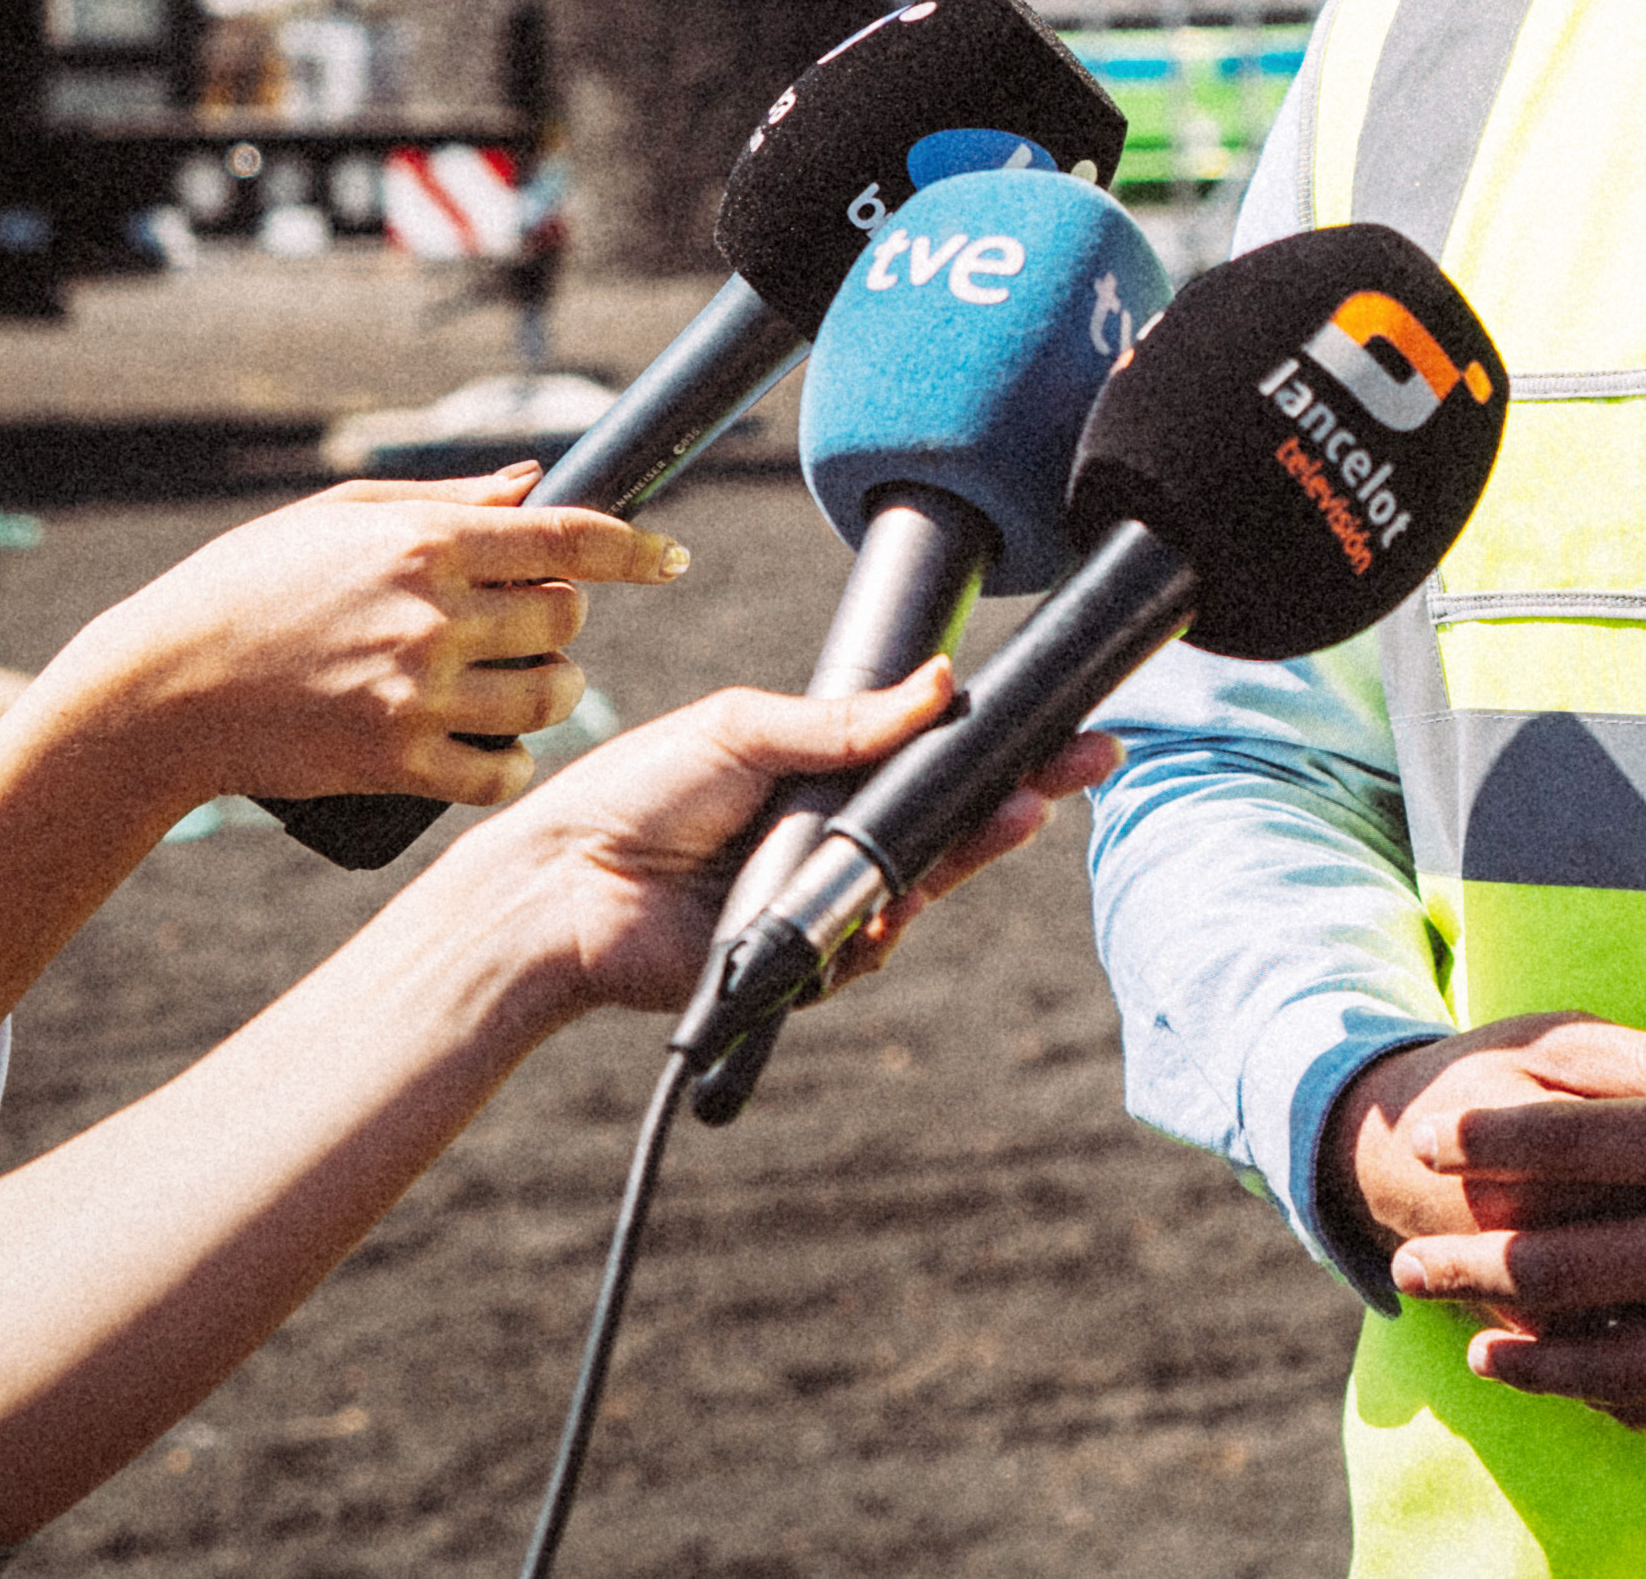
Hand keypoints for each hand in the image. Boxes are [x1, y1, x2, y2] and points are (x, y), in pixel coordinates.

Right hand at [37, 468, 682, 811]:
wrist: (157, 693)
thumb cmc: (246, 588)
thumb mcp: (339, 517)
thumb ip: (448, 501)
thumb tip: (535, 482)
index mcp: (424, 545)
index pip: (569, 540)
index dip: (634, 548)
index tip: (668, 559)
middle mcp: (431, 617)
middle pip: (567, 619)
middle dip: (565, 619)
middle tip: (533, 624)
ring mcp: (416, 694)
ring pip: (551, 696)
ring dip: (555, 691)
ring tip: (527, 685)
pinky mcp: (394, 764)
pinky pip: (501, 771)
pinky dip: (512, 762)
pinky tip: (497, 747)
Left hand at [428, 666, 1108, 1019]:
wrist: (565, 884)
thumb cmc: (636, 793)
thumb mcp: (744, 730)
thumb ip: (844, 720)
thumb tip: (941, 684)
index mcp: (823, 773)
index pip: (931, 757)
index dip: (998, 745)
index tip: (1064, 726)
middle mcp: (833, 837)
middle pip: (949, 820)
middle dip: (1021, 791)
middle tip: (1079, 763)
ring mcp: (823, 901)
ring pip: (924, 882)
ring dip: (972, 851)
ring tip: (1014, 814)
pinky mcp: (803, 962)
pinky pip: (869, 948)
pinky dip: (881, 926)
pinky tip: (889, 906)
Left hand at [1386, 936, 1645, 1438]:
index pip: (1569, 1143)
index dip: (1487, 1142)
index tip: (1434, 1141)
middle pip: (1557, 1266)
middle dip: (1469, 1266)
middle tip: (1411, 1266)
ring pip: (1602, 1362)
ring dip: (1528, 1359)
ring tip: (1482, 1350)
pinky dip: (1621, 1408)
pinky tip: (1590, 1396)